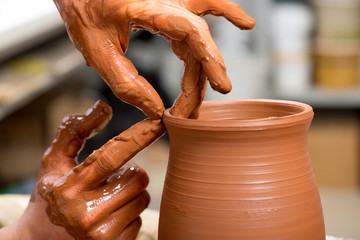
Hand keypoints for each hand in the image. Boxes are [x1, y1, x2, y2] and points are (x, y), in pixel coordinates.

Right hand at [3, 100, 164, 239]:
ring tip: (109, 196)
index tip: (159, 122)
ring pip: (143, 197)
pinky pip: (141, 218)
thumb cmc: (52, 194)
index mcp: (70, 188)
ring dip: (132, 192)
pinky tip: (110, 214)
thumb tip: (103, 107)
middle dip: (132, 171)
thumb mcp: (54, 161)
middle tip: (113, 178)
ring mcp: (102, 235)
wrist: (42, 239)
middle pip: (139, 177)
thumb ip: (74, 131)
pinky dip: (130, 211)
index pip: (112, 156)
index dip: (138, 137)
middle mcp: (85, 214)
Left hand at [53, 0, 254, 118]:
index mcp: (150, 8)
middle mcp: (168, 2)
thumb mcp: (97, 50)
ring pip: (201, 36)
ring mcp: (172, 3)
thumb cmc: (83, 9)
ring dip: (208, 66)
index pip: (192, 33)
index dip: (210, 60)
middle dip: (198, 81)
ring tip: (216, 89)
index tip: (220, 86)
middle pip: (198, 44)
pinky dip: (226, 14)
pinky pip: (204, 10)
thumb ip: (126, 82)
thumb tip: (154, 109)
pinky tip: (244, 24)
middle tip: (189, 112)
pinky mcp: (171, 9)